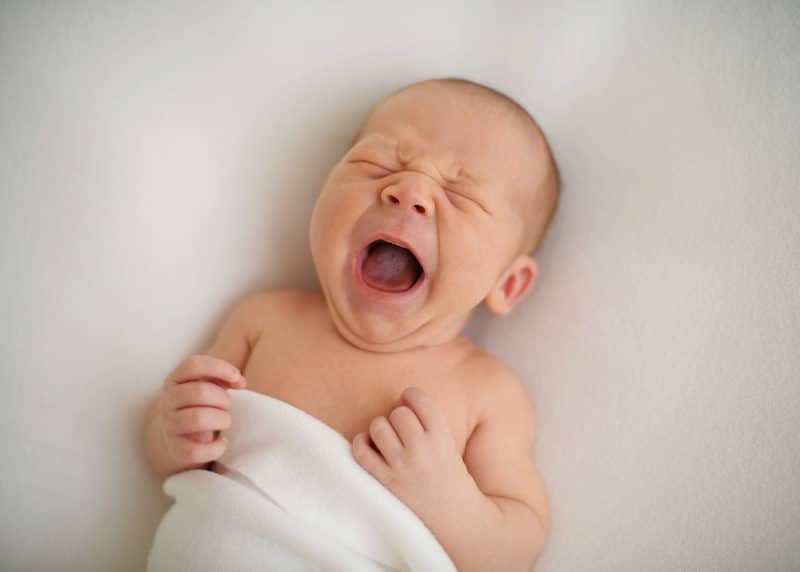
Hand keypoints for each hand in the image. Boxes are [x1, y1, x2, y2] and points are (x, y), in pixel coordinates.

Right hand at [158, 354, 245, 465]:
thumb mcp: (208, 386)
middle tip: (227, 406)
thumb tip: (239, 381)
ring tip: (225, 421)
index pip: (193, 365)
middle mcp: (168, 401)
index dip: (218, 368)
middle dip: (223, 398)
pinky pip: (197, 450)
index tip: (237, 378)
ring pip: (198, 418)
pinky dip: (216, 447)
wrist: (178, 436)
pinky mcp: (176, 448)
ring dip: (221, 419)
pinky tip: (222, 442)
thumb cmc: (199, 405)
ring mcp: (170, 425)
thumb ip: (224, 378)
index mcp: (175, 380)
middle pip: (199, 392)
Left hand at [352, 387, 469, 517]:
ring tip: (386, 439)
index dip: (411, 396)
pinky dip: (361, 443)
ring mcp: (402, 466)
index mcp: (442, 437)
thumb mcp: (449, 446)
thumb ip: (429, 424)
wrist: (455, 518)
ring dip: (380, 429)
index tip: (409, 403)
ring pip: (378, 426)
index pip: (420, 398)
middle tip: (402, 430)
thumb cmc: (451, 478)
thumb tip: (399, 400)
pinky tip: (369, 446)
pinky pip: (361, 451)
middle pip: (398, 412)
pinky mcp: (385, 481)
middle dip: (398, 417)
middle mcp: (422, 449)